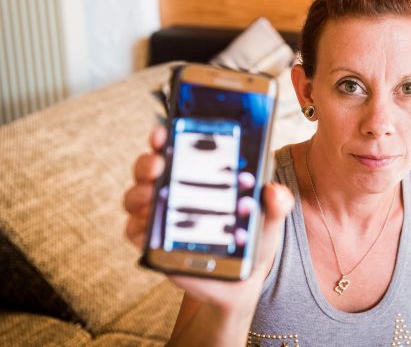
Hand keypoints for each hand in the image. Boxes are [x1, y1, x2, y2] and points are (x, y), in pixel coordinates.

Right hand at [123, 126, 293, 315]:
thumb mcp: (268, 218)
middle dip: (147, 162)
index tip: (164, 131)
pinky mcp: (153, 243)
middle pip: (147, 168)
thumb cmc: (251, 239)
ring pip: (135, 197)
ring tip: (152, 196)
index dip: (163, 137)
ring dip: (139, 194)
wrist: (241, 279)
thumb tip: (275, 192)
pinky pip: (134, 231)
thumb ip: (276, 204)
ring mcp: (160, 215)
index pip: (174, 147)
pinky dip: (137, 226)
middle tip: (158, 165)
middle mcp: (174, 189)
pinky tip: (148, 225)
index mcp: (199, 175)